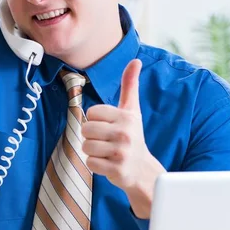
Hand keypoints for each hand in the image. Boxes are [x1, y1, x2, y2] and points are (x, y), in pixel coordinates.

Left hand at [81, 59, 164, 218]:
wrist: (143, 170)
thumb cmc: (132, 135)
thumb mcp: (132, 110)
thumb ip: (130, 85)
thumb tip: (135, 60)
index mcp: (126, 116)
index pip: (91, 113)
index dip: (95, 121)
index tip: (108, 126)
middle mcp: (125, 133)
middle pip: (86, 129)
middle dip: (92, 137)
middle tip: (106, 141)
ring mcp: (121, 152)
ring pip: (86, 147)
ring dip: (92, 151)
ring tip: (107, 152)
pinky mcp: (117, 169)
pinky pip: (90, 163)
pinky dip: (96, 165)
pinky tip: (109, 164)